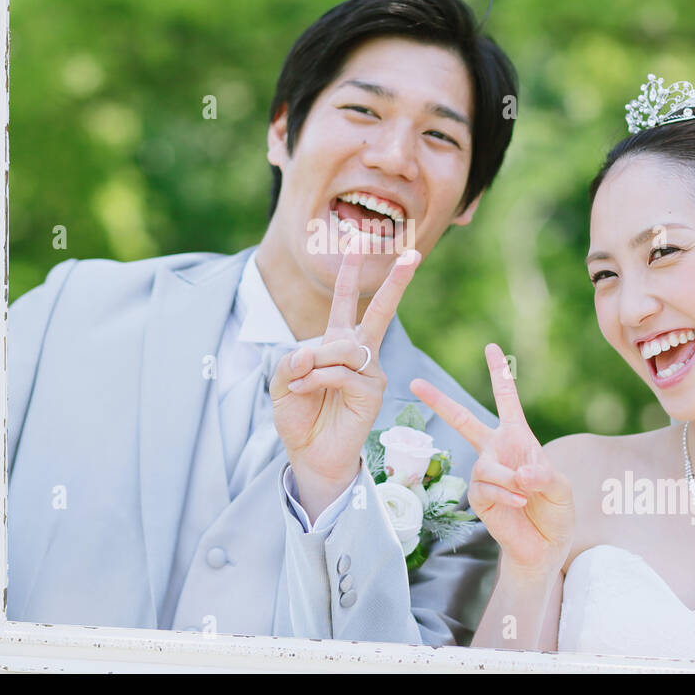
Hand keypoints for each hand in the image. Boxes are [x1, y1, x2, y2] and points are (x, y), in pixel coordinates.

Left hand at [270, 235, 421, 517]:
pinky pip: (342, 371)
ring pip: (343, 347)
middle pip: (380, 311)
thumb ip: (291, 359)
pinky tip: (306, 389)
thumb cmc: (299, 416)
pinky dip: (317, 378)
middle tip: (411, 254)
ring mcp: (370, 371)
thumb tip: (310, 351)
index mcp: (337, 344)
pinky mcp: (373, 391)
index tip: (358, 240)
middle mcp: (360, 353)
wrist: (310, 454)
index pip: (346, 302)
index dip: (350, 273)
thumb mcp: (282, 381)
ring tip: (299, 383)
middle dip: (395, 282)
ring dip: (314, 362)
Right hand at [410, 343, 573, 579]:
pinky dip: (504, 494)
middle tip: (415, 382)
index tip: (491, 347)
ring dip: (507, 479)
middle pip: (464, 420)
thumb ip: (544, 475)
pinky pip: (484, 488)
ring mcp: (484, 474)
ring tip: (525, 494)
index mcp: (518, 438)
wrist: (544, 547)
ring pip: (484, 466)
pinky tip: (518, 503)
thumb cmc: (555, 511)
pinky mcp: (479, 498)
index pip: (506, 400)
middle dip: (440, 401)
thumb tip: (519, 473)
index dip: (499, 374)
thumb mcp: (561, 488)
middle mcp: (496, 451)